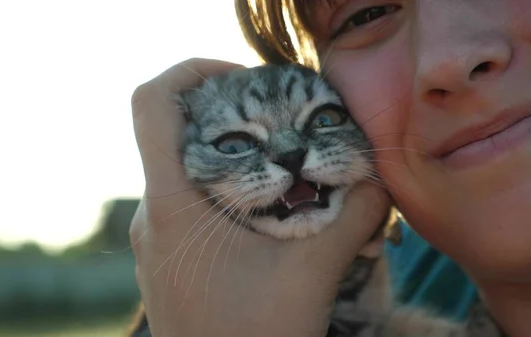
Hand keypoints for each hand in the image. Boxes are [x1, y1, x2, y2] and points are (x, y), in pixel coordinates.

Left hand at [129, 58, 390, 336]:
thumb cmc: (259, 336)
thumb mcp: (315, 270)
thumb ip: (353, 215)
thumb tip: (379, 179)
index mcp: (172, 205)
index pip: (152, 104)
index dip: (191, 72)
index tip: (241, 81)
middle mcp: (152, 215)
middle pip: (175, 134)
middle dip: (229, 121)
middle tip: (277, 127)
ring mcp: (153, 239)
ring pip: (184, 173)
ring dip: (232, 164)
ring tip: (279, 176)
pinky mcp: (164, 258)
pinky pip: (186, 205)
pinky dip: (223, 194)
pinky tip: (264, 216)